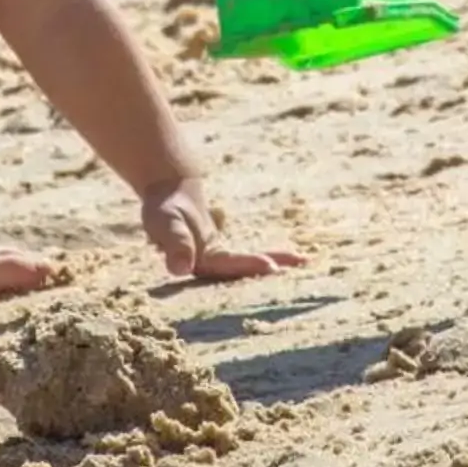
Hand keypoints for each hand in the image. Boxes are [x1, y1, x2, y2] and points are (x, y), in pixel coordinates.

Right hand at [141, 179, 305, 281]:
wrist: (168, 195)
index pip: (228, 267)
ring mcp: (219, 264)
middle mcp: (211, 270)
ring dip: (277, 264)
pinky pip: (252, 257)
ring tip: (303, 262)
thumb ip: (175, 244)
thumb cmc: (164, 209)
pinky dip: (272, 257)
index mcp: (198, 265)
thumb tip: (180, 268)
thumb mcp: (167, 223)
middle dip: (270, 270)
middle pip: (244, 271)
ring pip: (251, 265)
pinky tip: (294, 258)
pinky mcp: (226, 256)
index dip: (249, 266)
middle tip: (298, 266)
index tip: (271, 266)